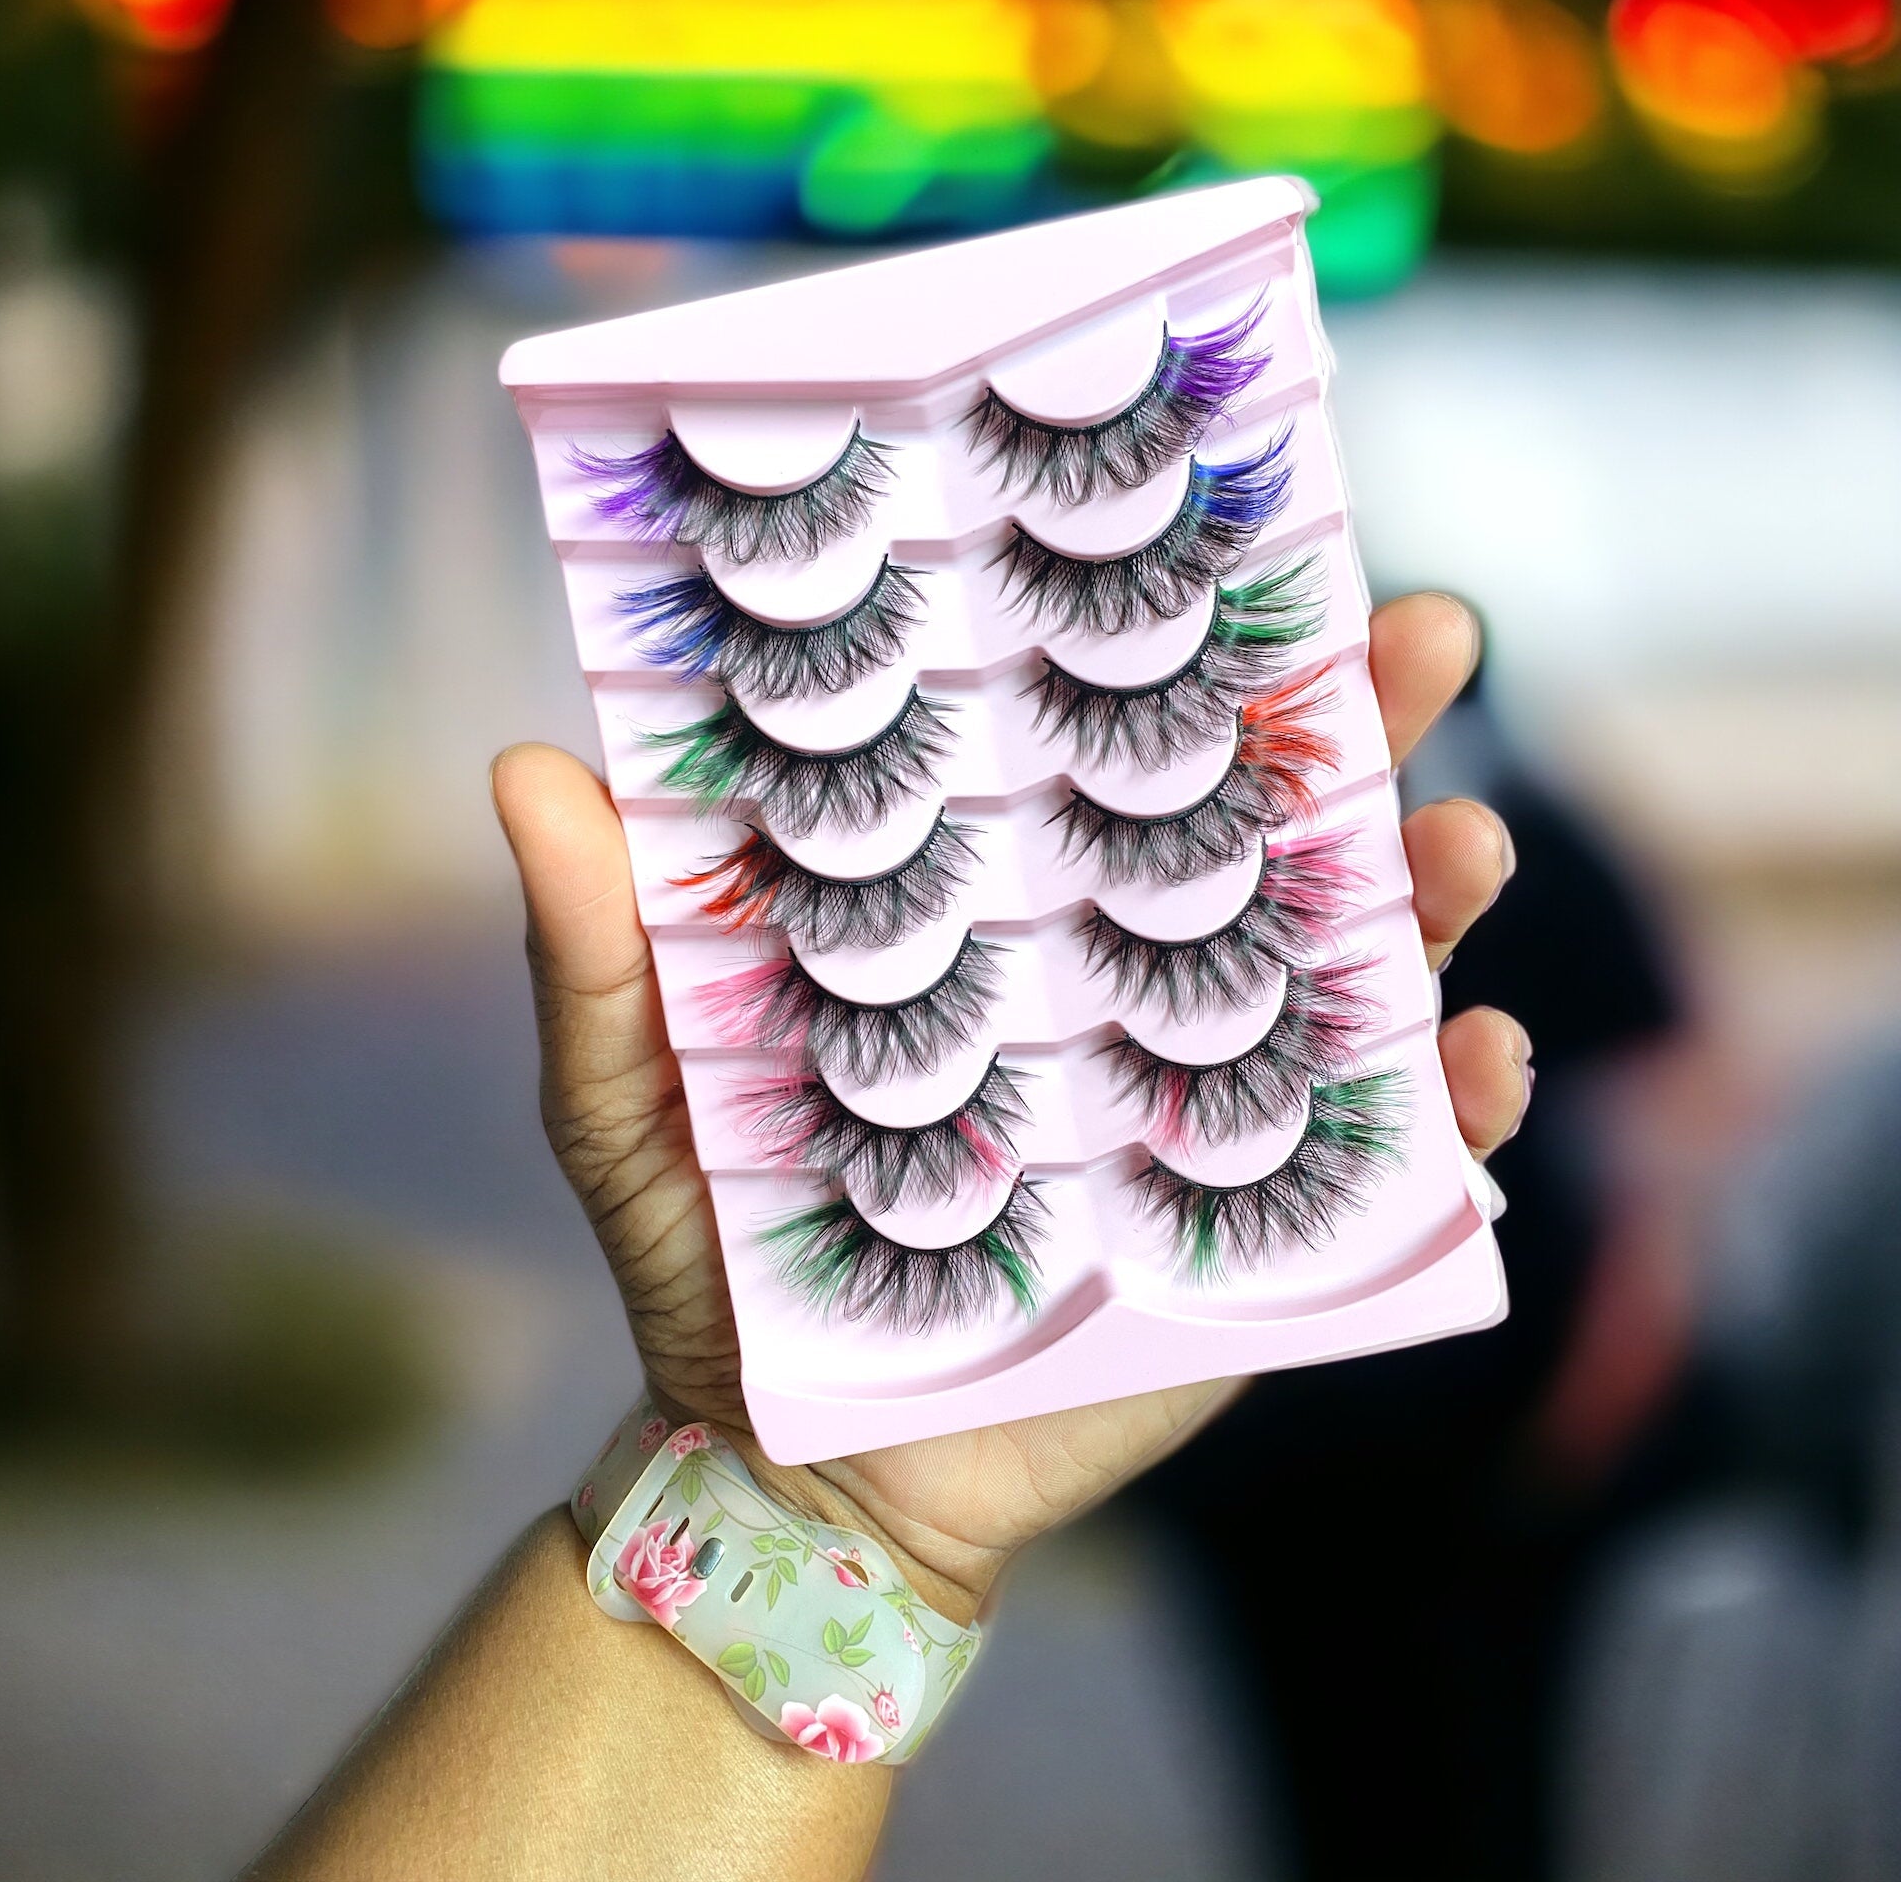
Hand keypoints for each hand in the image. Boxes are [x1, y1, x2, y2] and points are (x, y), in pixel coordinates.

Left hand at [494, 592, 1528, 1623]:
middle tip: (1414, 633)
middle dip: (1346, 728)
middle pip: (1248, 832)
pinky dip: (1450, 1114)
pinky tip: (1478, 1059)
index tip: (1214, 542)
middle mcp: (1107, 984)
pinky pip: (1380, 1163)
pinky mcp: (1247, 1232)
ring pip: (1340, 974)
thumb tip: (530, 769)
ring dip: (1424, 896)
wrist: (794, 1464)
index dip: (1156, 649)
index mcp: (982, 915)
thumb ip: (595, 948)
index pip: (1084, 755)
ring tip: (1457, 844)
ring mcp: (1190, 1103)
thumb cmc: (713, 1257)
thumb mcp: (629, 1095)